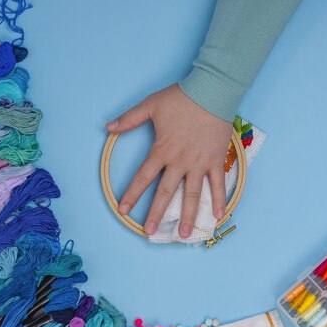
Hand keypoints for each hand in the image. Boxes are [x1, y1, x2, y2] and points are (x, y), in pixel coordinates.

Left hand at [106, 84, 232, 237]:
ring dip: (187, 215)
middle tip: (150, 232)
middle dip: (156, 213)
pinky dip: (219, 200)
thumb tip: (107, 128)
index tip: (123, 210)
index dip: (132, 194)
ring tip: (182, 235)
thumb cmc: (181, 98)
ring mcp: (199, 163)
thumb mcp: (151, 105)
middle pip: (165, 192)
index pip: (143, 177)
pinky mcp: (216, 160)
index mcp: (162, 150)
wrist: (212, 91)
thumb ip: (129, 119)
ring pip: (192, 194)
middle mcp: (180, 161)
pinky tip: (218, 217)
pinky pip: (217, 184)